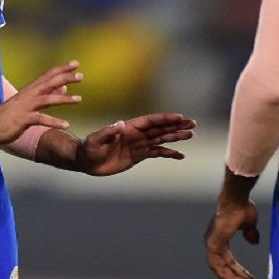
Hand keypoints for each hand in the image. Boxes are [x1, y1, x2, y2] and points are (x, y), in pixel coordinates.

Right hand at [0, 62, 83, 145]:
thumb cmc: (8, 115)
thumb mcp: (27, 103)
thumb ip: (46, 94)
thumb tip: (63, 87)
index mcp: (30, 90)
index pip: (48, 76)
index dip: (61, 69)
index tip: (75, 63)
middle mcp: (28, 95)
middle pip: (49, 83)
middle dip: (65, 78)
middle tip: (81, 75)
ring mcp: (25, 107)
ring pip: (47, 99)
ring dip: (63, 98)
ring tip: (79, 99)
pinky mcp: (23, 120)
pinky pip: (40, 119)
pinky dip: (53, 121)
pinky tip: (66, 124)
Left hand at [75, 113, 196, 175]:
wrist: (85, 161)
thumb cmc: (88, 148)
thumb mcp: (95, 140)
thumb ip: (108, 132)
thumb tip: (120, 124)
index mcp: (128, 128)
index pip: (151, 122)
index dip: (165, 119)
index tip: (179, 117)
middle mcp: (136, 134)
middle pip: (160, 128)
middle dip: (176, 126)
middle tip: (193, 124)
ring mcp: (138, 145)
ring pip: (161, 139)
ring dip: (176, 137)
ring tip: (190, 134)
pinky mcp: (138, 156)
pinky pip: (156, 153)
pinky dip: (168, 154)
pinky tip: (180, 155)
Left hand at [204, 199, 259, 278]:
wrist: (236, 199)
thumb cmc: (242, 207)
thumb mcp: (249, 224)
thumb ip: (250, 233)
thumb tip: (253, 242)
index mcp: (221, 236)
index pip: (228, 259)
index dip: (238, 270)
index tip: (249, 278)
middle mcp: (214, 241)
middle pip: (223, 265)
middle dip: (235, 276)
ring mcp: (212, 242)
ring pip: (218, 267)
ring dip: (230, 277)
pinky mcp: (212, 243)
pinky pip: (215, 264)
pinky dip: (225, 273)